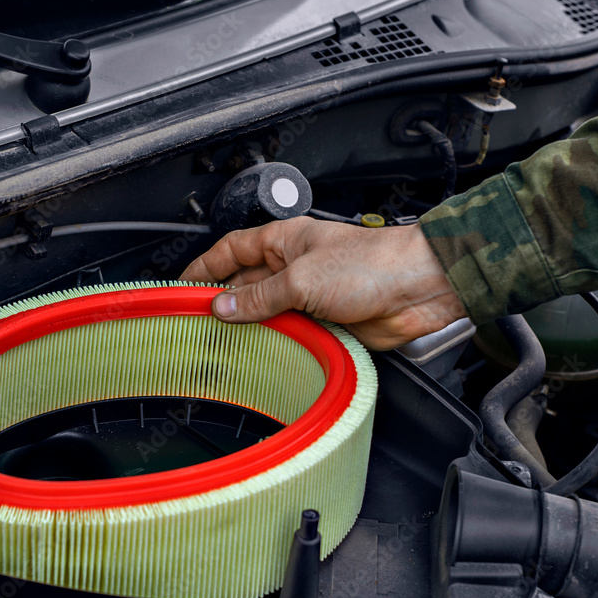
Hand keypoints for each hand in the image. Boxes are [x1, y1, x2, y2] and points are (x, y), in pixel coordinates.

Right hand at [179, 216, 467, 349]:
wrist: (417, 289)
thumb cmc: (371, 264)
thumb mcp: (301, 278)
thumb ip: (259, 296)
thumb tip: (223, 307)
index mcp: (283, 241)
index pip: (230, 249)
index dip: (203, 267)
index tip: (180, 287)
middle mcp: (292, 266)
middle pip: (243, 285)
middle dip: (221, 303)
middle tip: (194, 324)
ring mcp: (307, 296)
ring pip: (265, 314)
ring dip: (249, 328)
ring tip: (220, 345)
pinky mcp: (323, 322)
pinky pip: (289, 334)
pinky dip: (274, 345)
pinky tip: (259, 356)